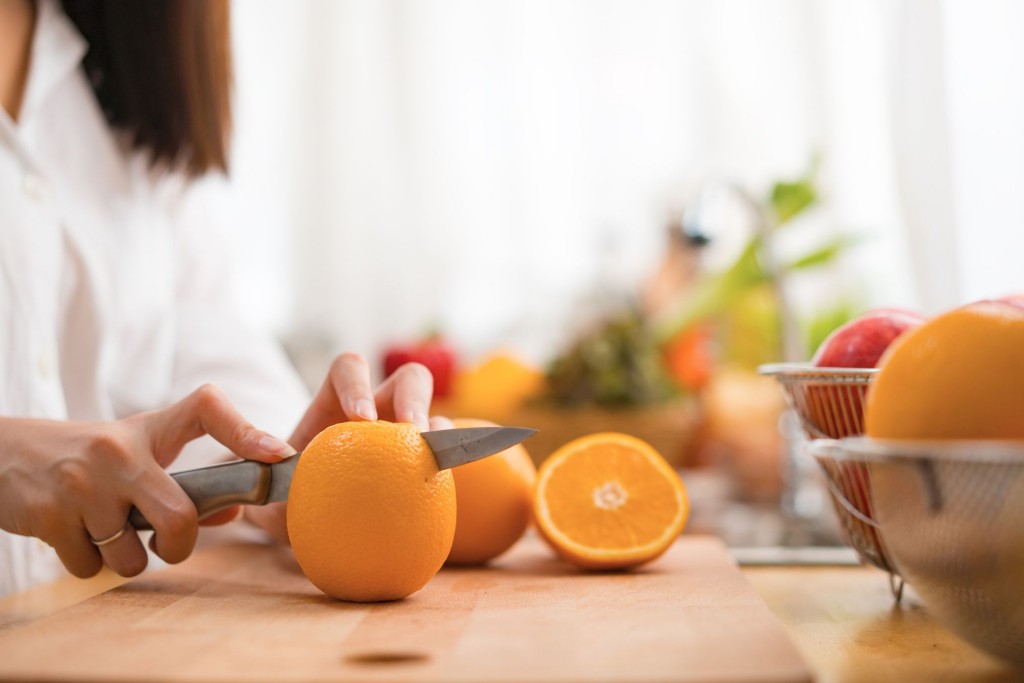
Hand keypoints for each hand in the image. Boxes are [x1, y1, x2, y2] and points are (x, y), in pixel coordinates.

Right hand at [0, 385, 294, 578]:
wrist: (5, 454)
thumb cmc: (90, 457)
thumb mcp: (138, 454)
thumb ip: (188, 481)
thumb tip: (236, 512)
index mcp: (148, 430)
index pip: (207, 407)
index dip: (247, 431)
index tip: (279, 456)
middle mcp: (118, 451)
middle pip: (179, 517)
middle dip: (180, 547)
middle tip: (168, 545)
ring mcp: (82, 483)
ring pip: (131, 555)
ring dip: (125, 558)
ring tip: (107, 530)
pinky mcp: (49, 514)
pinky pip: (91, 566)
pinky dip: (89, 563)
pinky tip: (76, 534)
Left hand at [246, 353, 451, 542]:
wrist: (308, 520)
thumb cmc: (285, 498)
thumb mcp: (267, 495)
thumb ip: (265, 489)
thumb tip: (274, 487)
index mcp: (337, 402)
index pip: (348, 369)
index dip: (357, 384)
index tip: (360, 417)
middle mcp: (378, 410)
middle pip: (409, 379)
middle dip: (413, 397)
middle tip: (410, 430)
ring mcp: (404, 436)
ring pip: (435, 414)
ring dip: (438, 429)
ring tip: (433, 458)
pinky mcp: (421, 465)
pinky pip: (443, 457)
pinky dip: (444, 465)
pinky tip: (439, 486)